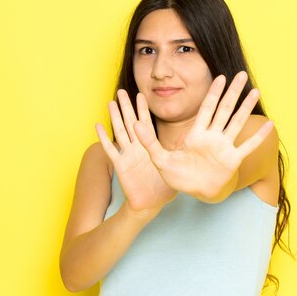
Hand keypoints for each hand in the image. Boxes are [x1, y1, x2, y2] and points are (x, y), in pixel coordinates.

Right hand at [96, 90, 176, 213]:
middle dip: (126, 107)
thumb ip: (180, 156)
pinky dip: (104, 139)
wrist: (150, 204)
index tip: (141, 95)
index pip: (146, 124)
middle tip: (122, 91)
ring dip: (115, 117)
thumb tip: (198, 145)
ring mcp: (128, 155)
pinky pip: (111, 150)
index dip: (143, 110)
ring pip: (120, 132)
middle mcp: (137, 148)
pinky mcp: (121, 166)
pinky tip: (98, 126)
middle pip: (131, 123)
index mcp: (149, 147)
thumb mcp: (173, 168)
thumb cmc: (161, 188)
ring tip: (111, 103)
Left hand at [134, 71, 273, 201]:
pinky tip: (269, 124)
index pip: (206, 108)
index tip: (220, 77)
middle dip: (233, 92)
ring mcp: (224, 147)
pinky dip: (258, 136)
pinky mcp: (232, 160)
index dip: (213, 92)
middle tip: (242, 74)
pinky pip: (248, 146)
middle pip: (224, 109)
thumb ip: (149, 142)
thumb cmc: (179, 176)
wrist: (195, 193)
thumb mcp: (160, 160)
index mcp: (196, 134)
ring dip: (246, 107)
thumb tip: (134, 125)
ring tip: (255, 91)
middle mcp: (213, 137)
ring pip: (237, 122)